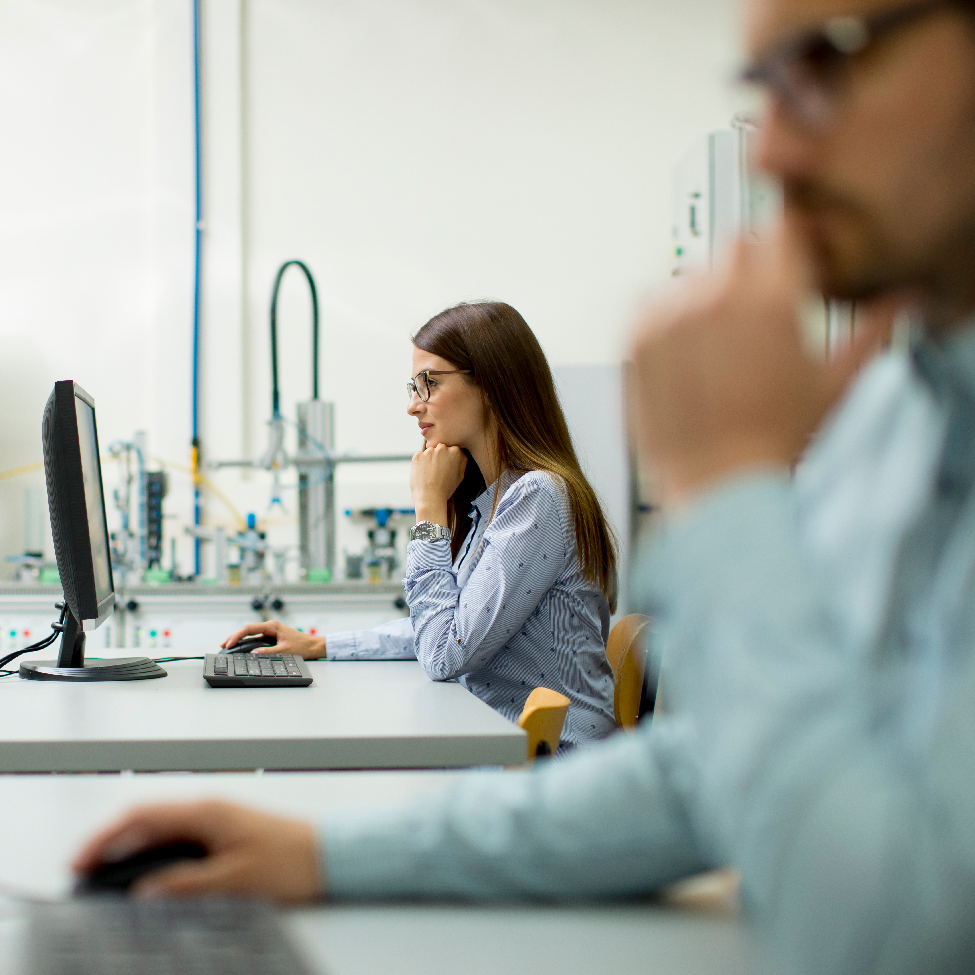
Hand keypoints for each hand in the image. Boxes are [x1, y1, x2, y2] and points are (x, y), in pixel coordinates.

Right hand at [71, 800, 320, 902]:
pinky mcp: (225, 831)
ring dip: (132, 849)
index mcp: (206, 811)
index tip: (80, 861)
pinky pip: (178, 837)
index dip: (104, 837)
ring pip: (160, 829)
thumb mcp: (232, 881)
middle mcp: (209, 808)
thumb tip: (144, 893)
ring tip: (109, 877)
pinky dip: (155, 853)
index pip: (140, 815)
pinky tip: (149, 874)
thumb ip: (185, 886)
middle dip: (111, 843)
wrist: (330, 854)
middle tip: (86, 873)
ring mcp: (216, 818)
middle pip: (145, 819)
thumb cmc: (292, 860)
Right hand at [221, 620, 325, 658]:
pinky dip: (246, 642)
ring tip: (227, 646)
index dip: (237, 636)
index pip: (249, 628)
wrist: (313, 646)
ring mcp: (270, 631)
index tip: (229, 644)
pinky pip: (255, 638)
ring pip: (250, 634)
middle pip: (247, 630)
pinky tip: (239, 647)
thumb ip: (268, 652)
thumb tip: (254, 654)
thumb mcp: (284, 651)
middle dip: (234, 636)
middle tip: (222, 645)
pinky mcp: (271, 637)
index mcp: (272, 626)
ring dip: (239, 639)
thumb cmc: (302, 647)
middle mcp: (269, 626)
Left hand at [410, 443, 466, 526]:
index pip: (451, 449)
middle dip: (439, 457)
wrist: (430, 498)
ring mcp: (429, 451)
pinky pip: (419, 457)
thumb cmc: (446, 489)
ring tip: (430, 475)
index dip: (448, 459)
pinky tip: (423, 474)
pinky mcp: (417, 456)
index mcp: (455, 451)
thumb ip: (462, 461)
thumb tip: (461, 452)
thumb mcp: (460, 476)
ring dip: (429, 460)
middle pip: (440, 449)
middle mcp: (442, 448)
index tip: (446, 468)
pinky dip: (420, 464)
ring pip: (429, 453)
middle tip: (438, 472)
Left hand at [628, 224, 893, 508]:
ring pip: (690, 275)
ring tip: (716, 343)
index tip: (788, 263)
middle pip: (735, 247)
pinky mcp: (635, 341)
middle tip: (753, 313)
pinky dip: (663, 315)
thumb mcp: (835, 384)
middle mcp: (719, 300)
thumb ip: (873, 329)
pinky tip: (682, 348)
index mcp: (773, 300)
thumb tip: (900, 298)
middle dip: (749, 268)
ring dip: (704, 294)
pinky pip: (648, 302)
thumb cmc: (779, 443)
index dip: (789, 245)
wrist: (720, 487)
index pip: (781, 230)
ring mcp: (671, 319)